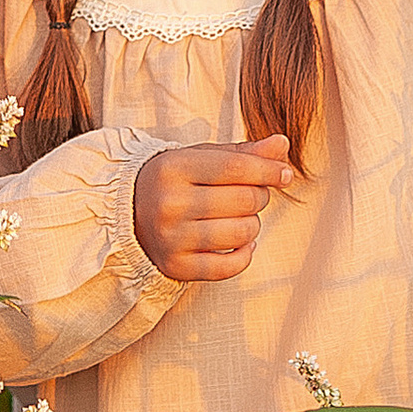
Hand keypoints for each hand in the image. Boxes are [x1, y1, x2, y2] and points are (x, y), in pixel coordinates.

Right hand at [133, 137, 293, 283]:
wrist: (128, 214)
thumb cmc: (174, 181)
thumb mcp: (201, 158)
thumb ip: (242, 152)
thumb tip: (282, 144)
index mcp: (174, 168)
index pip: (235, 167)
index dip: (268, 170)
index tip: (284, 173)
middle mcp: (170, 203)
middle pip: (244, 200)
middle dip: (260, 196)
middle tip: (252, 194)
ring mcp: (172, 238)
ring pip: (242, 233)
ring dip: (252, 225)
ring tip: (239, 217)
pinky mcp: (177, 266)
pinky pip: (230, 267)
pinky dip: (245, 254)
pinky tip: (240, 244)